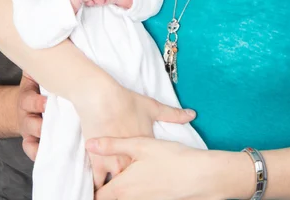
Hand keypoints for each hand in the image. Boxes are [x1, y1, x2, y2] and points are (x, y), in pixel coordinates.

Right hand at [17, 72, 46, 160]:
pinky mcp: (32, 139)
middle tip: (51, 125)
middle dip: (39, 125)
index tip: (47, 103)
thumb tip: (52, 48)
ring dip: (41, 140)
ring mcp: (28, 128)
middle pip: (29, 123)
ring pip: (30, 138)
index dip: (37, 103)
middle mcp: (25, 114)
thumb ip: (41, 65)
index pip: (28, 100)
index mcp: (27, 96)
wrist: (25, 102)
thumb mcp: (35, 73)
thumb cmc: (37, 86)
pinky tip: (49, 155)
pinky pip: (31, 150)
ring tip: (54, 142)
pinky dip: (37, 154)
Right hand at [74, 81, 195, 189]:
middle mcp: (131, 160)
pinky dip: (99, 189)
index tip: (158, 183)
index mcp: (146, 148)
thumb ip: (173, 115)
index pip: (155, 171)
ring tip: (118, 194)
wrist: (102, 99)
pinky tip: (100, 193)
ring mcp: (114, 164)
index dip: (156, 178)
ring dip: (118, 190)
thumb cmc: (127, 102)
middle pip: (137, 184)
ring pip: (118, 187)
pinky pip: (98, 183)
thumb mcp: (152, 107)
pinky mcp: (97, 162)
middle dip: (137, 187)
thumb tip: (192, 114)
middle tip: (140, 189)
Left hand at [86, 137, 216, 199]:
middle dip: (104, 190)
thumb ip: (112, 145)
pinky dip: (134, 193)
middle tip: (103, 178)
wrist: (201, 176)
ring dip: (120, 192)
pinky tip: (141, 180)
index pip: (96, 196)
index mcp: (121, 189)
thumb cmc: (170, 158)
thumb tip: (89, 144)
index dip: (92, 189)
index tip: (90, 180)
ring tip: (121, 176)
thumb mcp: (140, 144)